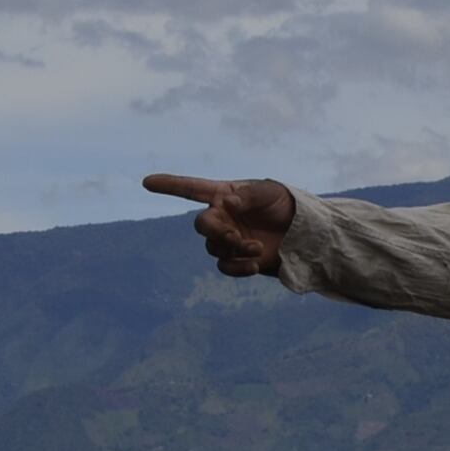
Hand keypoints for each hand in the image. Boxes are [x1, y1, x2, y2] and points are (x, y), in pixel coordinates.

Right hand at [142, 173, 294, 275]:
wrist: (302, 231)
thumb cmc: (284, 203)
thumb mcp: (269, 192)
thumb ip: (247, 195)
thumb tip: (226, 203)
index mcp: (223, 195)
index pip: (191, 189)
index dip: (169, 185)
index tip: (147, 182)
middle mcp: (221, 217)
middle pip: (201, 225)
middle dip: (216, 231)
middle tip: (235, 235)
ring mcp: (228, 239)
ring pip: (214, 248)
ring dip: (234, 248)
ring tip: (256, 247)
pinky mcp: (239, 260)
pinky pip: (225, 267)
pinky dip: (237, 268)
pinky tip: (253, 264)